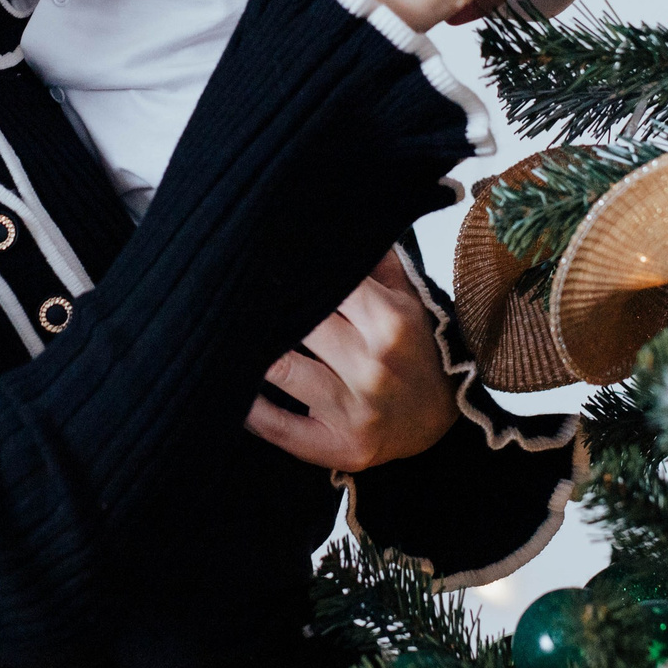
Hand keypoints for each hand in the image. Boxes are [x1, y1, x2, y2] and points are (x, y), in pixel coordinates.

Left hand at [245, 251, 459, 471]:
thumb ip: (375, 258)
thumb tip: (339, 220)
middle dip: (266, 308)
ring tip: (225, 334)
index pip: (325, 284)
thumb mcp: (408, 298)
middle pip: (297, 322)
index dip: (290, 272)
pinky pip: (281, 429)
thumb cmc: (417, 349)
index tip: (264, 261)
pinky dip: (252, 411)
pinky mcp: (340, 447)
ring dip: (249, 352)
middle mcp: (373, 366)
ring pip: (280, 369)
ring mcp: (356, 411)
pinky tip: (232, 389)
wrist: (442, 420)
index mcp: (389, 322)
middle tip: (232, 294)